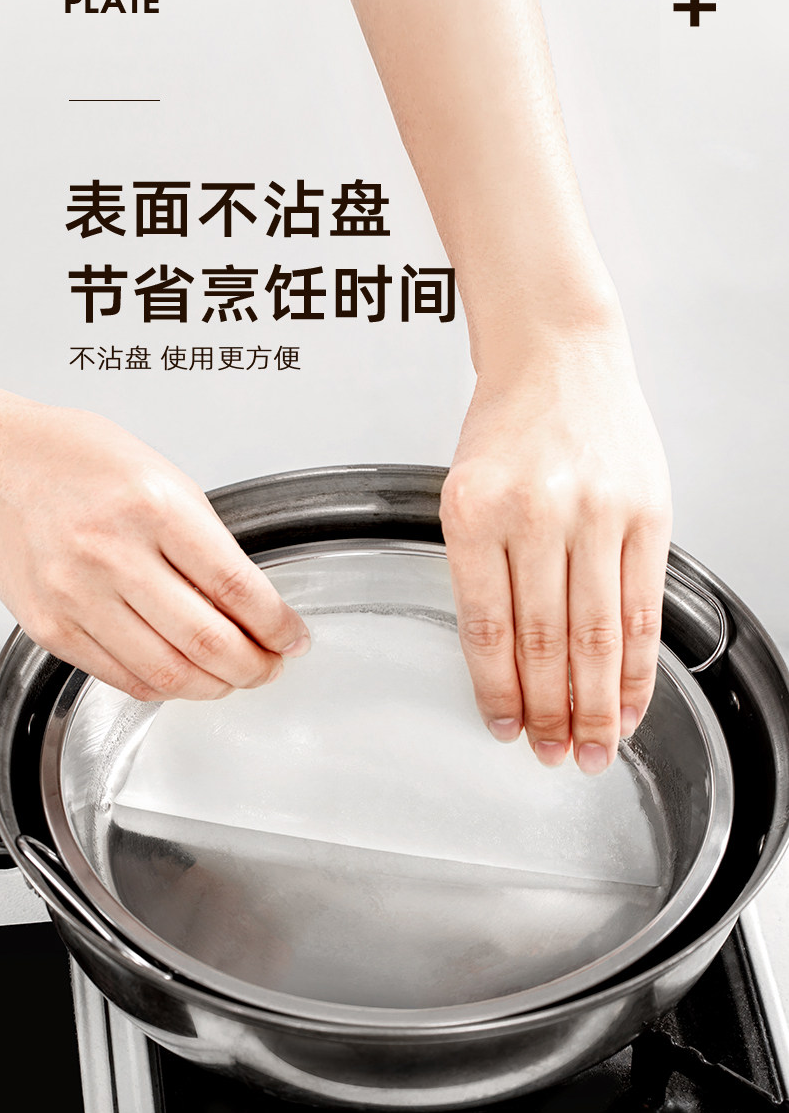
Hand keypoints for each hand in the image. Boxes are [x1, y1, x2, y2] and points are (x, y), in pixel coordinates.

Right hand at [0, 396, 309, 699]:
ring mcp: (76, 594)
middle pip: (207, 641)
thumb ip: (211, 547)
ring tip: (234, 676)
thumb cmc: (89, 463)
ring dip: (215, 685)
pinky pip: (122, 678)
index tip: (292, 637)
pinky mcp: (51, 626)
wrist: (8, 461)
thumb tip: (254, 610)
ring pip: (167, 673)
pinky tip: (184, 674)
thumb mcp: (169, 482)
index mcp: (154, 508)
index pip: (237, 589)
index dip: (277, 626)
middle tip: (270, 666)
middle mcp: (111, 553)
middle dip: (255, 666)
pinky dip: (165, 687)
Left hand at [440, 329, 671, 773]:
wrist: (559, 357)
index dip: (498, 692)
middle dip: (551, 714)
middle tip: (554, 755)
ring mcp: (597, 511)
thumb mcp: (465, 491)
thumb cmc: (508, 424)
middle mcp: (536, 511)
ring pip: (596, 634)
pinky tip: (629, 699)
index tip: (504, 728)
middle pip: (544, 642)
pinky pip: (642, 606)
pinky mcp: (646, 512)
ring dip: (596, 704)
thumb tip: (506, 667)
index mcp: (474, 510)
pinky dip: (637, 664)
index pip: (487, 628)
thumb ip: (483, 572)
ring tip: (594, 747)